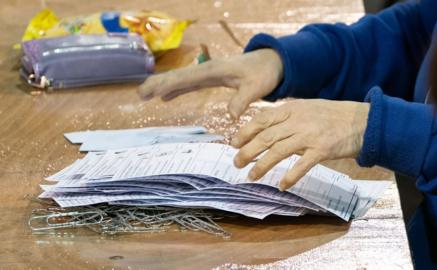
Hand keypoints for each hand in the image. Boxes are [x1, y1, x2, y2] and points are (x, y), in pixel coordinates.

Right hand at [138, 49, 283, 118]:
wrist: (271, 62)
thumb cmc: (263, 74)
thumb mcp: (256, 88)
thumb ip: (242, 101)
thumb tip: (231, 117)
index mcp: (213, 70)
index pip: (185, 78)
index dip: (167, 85)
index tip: (151, 91)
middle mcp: (207, 70)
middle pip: (177, 76)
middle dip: (157, 83)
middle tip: (139, 94)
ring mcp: (208, 73)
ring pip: (180, 79)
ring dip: (162, 86)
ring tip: (144, 95)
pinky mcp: (211, 78)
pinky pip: (189, 84)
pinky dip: (175, 89)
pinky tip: (167, 96)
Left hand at [230, 99, 369, 190]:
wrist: (361, 121)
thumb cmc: (332, 116)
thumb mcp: (306, 108)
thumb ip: (287, 116)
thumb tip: (264, 126)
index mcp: (292, 109)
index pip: (262, 119)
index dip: (245, 131)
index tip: (233, 143)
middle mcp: (298, 121)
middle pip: (266, 136)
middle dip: (247, 150)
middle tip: (236, 163)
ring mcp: (310, 135)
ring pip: (278, 151)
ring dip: (261, 165)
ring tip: (251, 176)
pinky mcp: (322, 150)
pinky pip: (302, 165)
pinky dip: (290, 177)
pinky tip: (282, 185)